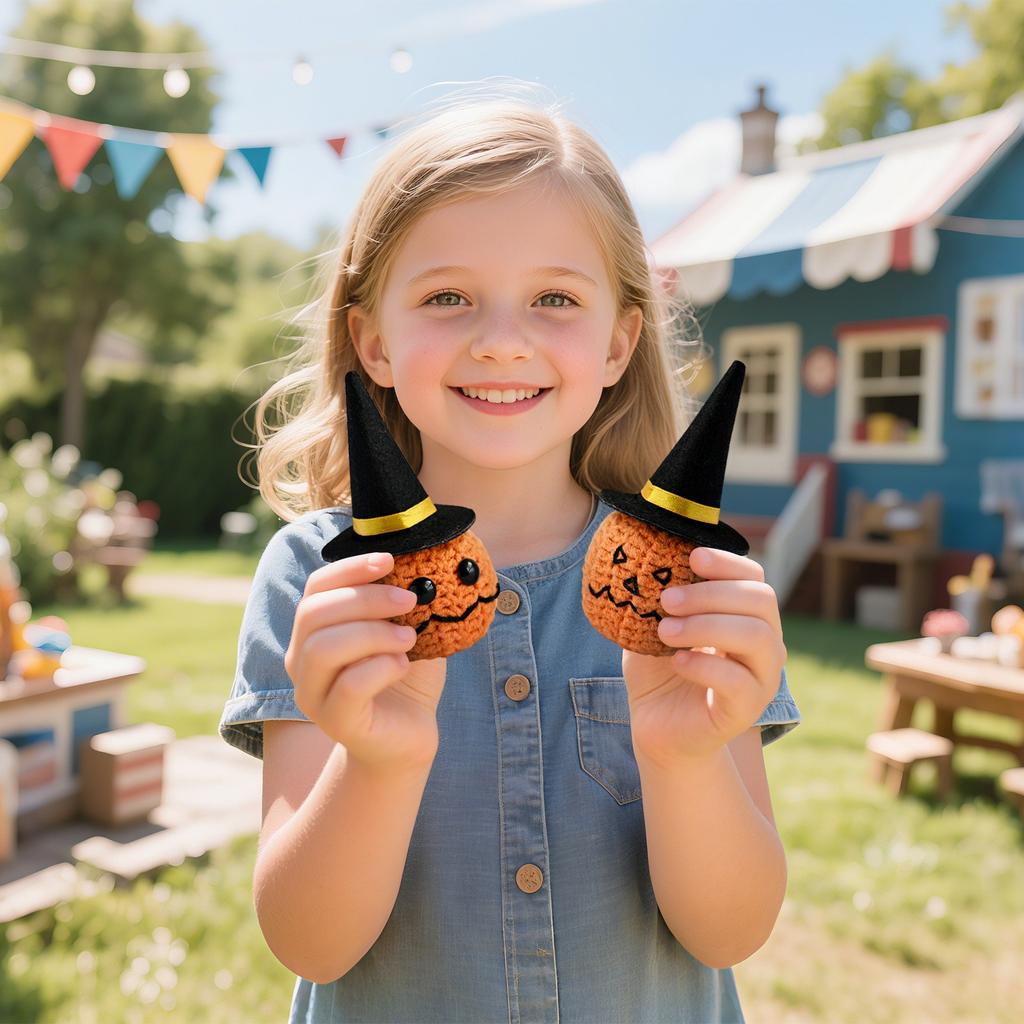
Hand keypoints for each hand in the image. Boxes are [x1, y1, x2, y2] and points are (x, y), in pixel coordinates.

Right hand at [285, 550, 446, 773]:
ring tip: (410, 638)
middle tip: (409, 600)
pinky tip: (403, 665)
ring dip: (374, 633)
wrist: (410, 735)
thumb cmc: (404, 676)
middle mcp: (301, 660)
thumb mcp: (403, 628)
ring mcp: (313, 693)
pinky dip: (382, 667)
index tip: (389, 560)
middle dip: (366, 599)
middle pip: (313, 613)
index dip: (349, 568)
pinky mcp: (335, 721)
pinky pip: (349, 685)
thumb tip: (418, 561)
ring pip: (324, 648)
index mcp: (313, 631)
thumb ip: (400, 600)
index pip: (315, 587)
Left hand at [621, 546, 786, 767]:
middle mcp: (764, 643)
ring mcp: (761, 677)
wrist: (656, 725)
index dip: (727, 563)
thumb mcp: (653, 624)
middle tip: (666, 600)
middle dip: (710, 593)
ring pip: (757, 637)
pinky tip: (676, 661)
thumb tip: (646, 557)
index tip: (692, 557)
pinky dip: (704, 665)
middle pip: (760, 600)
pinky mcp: (747, 709)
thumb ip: (657, 596)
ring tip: (665, 631)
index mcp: (745, 616)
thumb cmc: (658, 669)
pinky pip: (740, 681)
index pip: (754, 578)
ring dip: (707, 626)